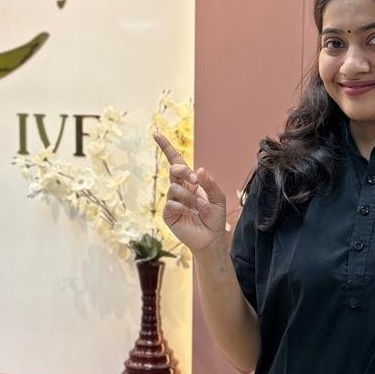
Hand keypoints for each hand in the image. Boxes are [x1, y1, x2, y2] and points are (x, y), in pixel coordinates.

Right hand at [153, 131, 228, 254]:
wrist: (211, 239)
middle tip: (193, 180)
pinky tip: (191, 214)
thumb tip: (198, 170)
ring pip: (174, 188)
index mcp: (190, 182)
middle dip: (182, 171)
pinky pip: (172, 204)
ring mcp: (172, 201)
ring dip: (190, 197)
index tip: (156, 134)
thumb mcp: (218, 198)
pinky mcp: (168, 214)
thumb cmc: (215, 218)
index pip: (176, 162)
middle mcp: (179, 189)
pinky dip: (184, 208)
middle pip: (174, 170)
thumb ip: (210, 184)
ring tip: (200, 207)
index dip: (166, 148)